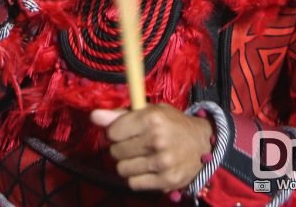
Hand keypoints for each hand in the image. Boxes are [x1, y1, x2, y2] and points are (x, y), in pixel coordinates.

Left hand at [91, 104, 211, 192]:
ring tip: (141, 156)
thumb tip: (93, 115)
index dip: (115, 131)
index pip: (113, 132)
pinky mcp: (165, 181)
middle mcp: (157, 140)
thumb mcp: (151, 112)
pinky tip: (147, 168)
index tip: (125, 131)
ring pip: (122, 169)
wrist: (202, 144)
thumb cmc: (172, 124)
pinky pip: (133, 183)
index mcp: (152, 118)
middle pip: (115, 152)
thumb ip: (121, 115)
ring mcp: (161, 162)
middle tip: (135, 143)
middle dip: (121, 148)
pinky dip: (136, 177)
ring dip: (128, 164)